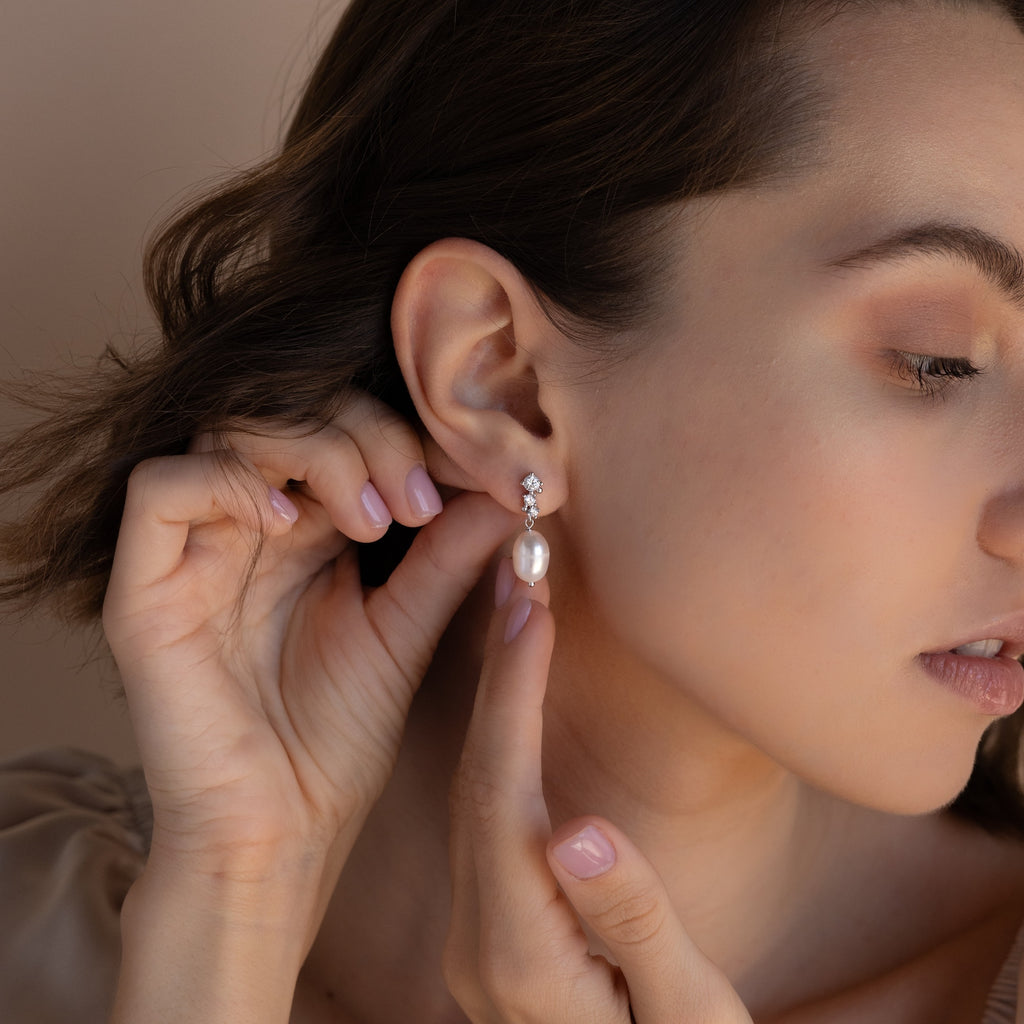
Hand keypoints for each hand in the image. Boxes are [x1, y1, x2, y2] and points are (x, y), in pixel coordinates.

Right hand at [103, 395, 514, 930]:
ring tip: (369, 518)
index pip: (340, 430)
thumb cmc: (338, 739)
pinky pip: (160, 490)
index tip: (463, 475)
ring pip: (230, 432)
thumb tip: (509, 489)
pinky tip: (284, 524)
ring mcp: (192, 553)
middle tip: (415, 499)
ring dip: (312, 451)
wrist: (281, 831)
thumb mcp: (405, 630)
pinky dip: (226, 483)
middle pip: (288, 412)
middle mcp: (246, 528)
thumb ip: (447, 557)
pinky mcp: (143, 590)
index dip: (400, 434)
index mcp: (305, 531)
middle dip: (365, 436)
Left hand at [444, 565, 752, 1022]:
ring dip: (497, 701)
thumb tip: (578, 828)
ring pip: (476, 794)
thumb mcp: (685, 1011)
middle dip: (497, 675)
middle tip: (516, 581)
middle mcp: (476, 943)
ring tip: (520, 616)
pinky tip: (521, 696)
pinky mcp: (493, 927)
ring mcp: (476, 937)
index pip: (503, 798)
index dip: (513, 695)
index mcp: (518, 958)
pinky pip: (488, 815)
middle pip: (478, 783)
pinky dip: (504, 744)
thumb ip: (631, 922)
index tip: (529, 610)